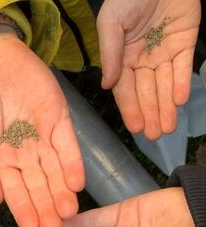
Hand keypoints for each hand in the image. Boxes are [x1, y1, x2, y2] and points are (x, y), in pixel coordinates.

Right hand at [0, 30, 83, 226]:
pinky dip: (73, 164)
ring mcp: (43, 138)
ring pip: (55, 171)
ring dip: (62, 192)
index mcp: (0, 162)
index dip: (23, 208)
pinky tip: (76, 183)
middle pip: (37, 185)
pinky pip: (68, 146)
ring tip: (68, 212)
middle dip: (45, 206)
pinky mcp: (60, 121)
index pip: (14, 190)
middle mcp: (23, 155)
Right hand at [98, 0, 200, 139]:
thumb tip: (107, 85)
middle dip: (150, 114)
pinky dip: (181, 83)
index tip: (135, 128)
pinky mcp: (185, 41)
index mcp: (122, 58)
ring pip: (165, 84)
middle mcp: (143, 59)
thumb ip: (110, 54)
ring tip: (167, 128)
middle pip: (146, 92)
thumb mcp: (111, 24)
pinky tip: (179, 101)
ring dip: (166, 107)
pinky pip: (183, 66)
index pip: (125, 90)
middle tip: (153, 135)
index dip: (130, 109)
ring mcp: (164, 51)